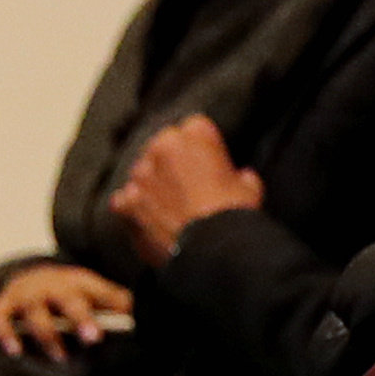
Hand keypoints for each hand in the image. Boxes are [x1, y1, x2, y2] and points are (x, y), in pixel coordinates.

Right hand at [0, 263, 132, 361]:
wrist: (31, 277)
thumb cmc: (72, 293)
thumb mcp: (97, 293)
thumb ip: (120, 304)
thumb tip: (151, 318)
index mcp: (82, 284)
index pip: (102, 293)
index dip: (116, 305)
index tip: (131, 319)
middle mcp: (54, 287)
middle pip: (68, 301)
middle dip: (81, 318)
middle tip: (94, 338)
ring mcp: (28, 296)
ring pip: (36, 314)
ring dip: (48, 335)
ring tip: (60, 357)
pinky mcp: (5, 304)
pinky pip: (1, 318)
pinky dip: (5, 333)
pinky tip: (14, 351)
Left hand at [112, 117, 263, 266]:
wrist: (213, 247)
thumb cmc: (235, 214)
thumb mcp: (251, 188)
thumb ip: (241, 176)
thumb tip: (242, 177)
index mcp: (195, 135)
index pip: (195, 128)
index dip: (203, 148)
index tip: (210, 163)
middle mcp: (163, 146)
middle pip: (163, 145)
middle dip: (173, 161)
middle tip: (189, 185)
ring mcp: (141, 174)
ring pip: (142, 171)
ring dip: (152, 184)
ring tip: (169, 207)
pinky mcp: (127, 202)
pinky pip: (123, 200)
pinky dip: (132, 208)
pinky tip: (147, 220)